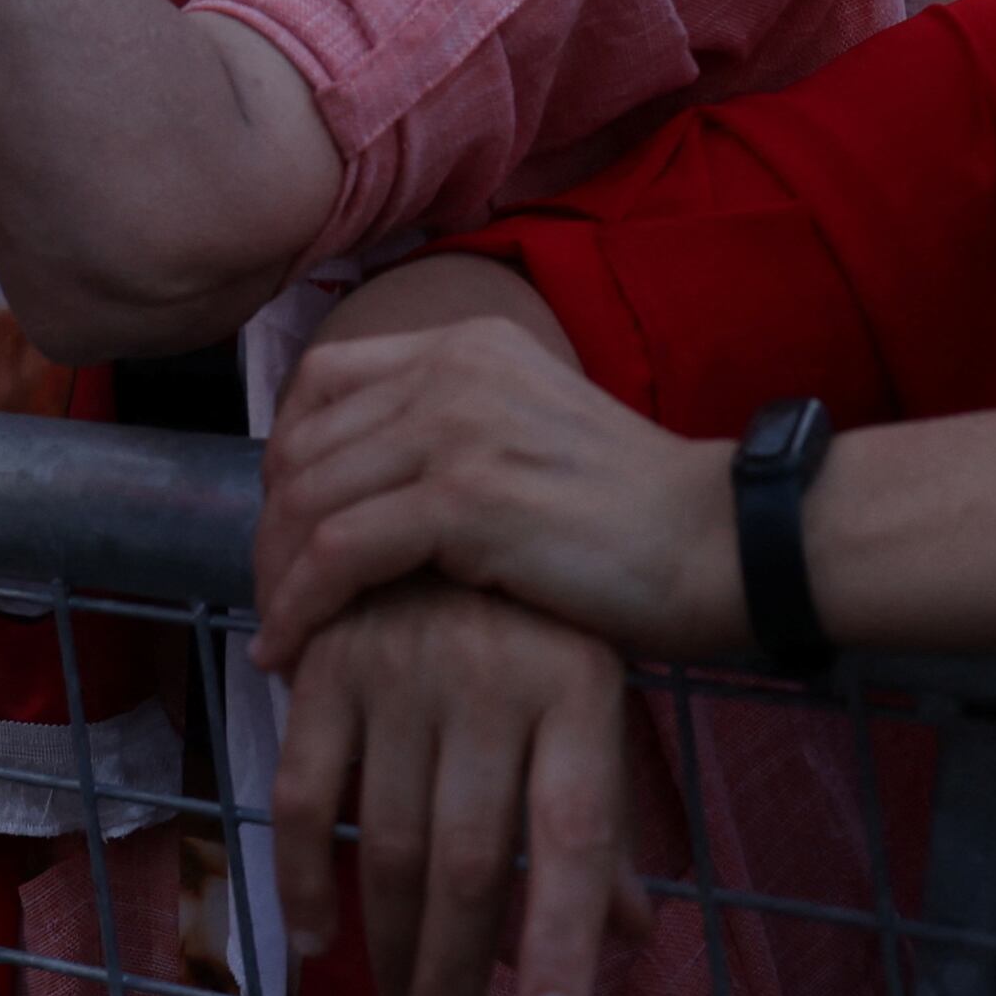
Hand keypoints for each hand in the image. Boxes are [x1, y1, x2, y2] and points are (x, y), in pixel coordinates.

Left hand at [256, 319, 742, 664]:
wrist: (725, 543)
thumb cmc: (639, 516)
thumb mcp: (533, 438)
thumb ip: (457, 436)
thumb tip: (371, 487)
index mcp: (470, 344)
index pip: (326, 381)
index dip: (285, 456)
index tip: (287, 529)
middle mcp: (454, 366)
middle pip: (304, 444)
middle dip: (271, 531)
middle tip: (273, 599)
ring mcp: (458, 426)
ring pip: (308, 499)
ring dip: (276, 577)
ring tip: (278, 633)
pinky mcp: (466, 497)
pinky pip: (339, 553)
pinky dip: (300, 606)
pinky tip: (289, 651)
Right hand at [269, 580, 650, 995]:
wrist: (457, 473)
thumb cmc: (539, 613)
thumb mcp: (594, 696)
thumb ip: (603, 817)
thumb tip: (629, 932)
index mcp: (579, 682)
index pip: (576, 832)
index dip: (561, 936)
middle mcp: (493, 673)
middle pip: (473, 860)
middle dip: (454, 976)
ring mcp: (403, 664)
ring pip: (388, 841)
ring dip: (388, 945)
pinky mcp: (329, 659)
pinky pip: (304, 792)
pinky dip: (302, 876)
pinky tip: (317, 934)